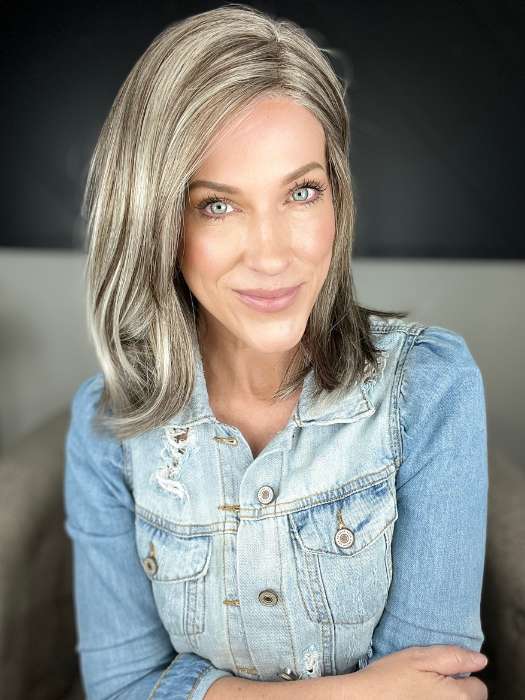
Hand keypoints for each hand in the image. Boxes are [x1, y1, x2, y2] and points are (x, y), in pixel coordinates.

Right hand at [343, 644, 488, 699]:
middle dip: (455, 691)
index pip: (479, 688)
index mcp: (457, 696)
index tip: (441, 674)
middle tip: (428, 684)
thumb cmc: (387, 679)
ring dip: (444, 699)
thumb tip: (480, 660)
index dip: (460, 676)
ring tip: (421, 695)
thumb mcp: (419, 657)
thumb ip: (453, 657)